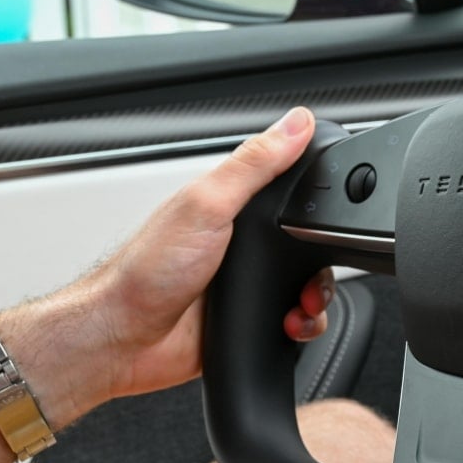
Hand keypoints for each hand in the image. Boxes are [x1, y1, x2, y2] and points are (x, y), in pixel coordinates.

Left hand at [94, 106, 322, 400]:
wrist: (124, 339)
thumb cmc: (146, 271)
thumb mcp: (207, 205)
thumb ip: (254, 165)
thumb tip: (296, 123)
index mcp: (233, 204)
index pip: (292, 186)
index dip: (319, 195)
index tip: (338, 206)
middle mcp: (243, 242)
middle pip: (309, 241)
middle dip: (322, 259)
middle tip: (310, 270)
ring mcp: (249, 281)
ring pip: (309, 282)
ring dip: (315, 297)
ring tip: (300, 304)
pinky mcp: (253, 317)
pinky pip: (297, 318)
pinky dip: (303, 324)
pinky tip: (288, 323)